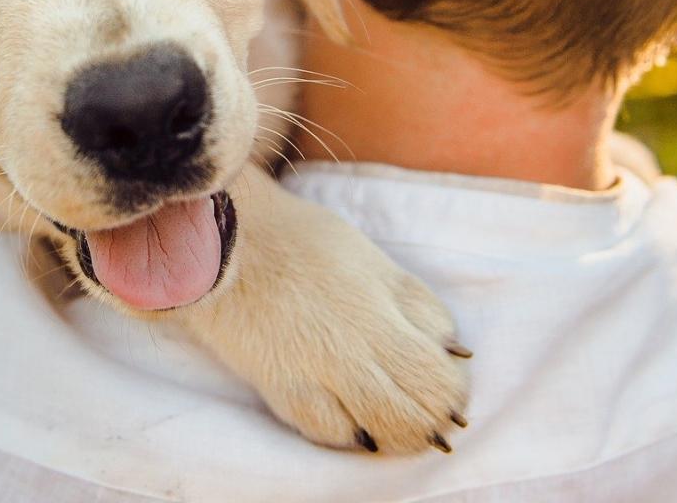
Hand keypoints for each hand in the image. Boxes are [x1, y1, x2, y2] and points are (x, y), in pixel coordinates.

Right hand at [179, 166, 470, 453]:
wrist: (223, 242)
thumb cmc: (300, 241)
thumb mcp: (372, 260)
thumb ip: (413, 303)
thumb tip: (453, 349)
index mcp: (384, 306)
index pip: (441, 369)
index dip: (453, 385)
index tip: (449, 385)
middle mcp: (357, 345)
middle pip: (420, 406)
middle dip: (434, 417)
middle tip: (434, 418)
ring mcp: (319, 371)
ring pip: (382, 429)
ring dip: (400, 435)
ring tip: (400, 429)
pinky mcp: (282, 388)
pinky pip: (329, 432)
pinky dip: (350, 435)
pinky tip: (355, 427)